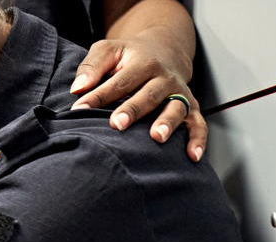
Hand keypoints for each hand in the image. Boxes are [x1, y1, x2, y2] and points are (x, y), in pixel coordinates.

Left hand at [70, 35, 206, 161]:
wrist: (165, 50)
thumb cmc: (129, 56)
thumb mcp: (109, 50)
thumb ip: (92, 66)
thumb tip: (77, 88)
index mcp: (143, 62)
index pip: (119, 81)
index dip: (99, 96)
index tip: (80, 109)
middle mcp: (164, 78)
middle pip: (149, 95)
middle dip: (133, 109)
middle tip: (116, 124)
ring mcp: (179, 93)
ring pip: (176, 108)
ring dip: (167, 122)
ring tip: (156, 137)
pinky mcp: (191, 107)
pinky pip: (198, 124)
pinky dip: (197, 139)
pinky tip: (192, 157)